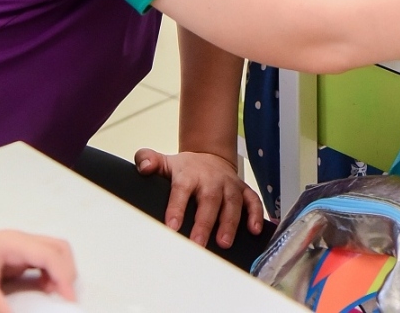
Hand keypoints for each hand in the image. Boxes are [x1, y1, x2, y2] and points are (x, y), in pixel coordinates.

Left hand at [0, 230, 75, 312]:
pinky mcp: (14, 259)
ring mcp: (18, 249)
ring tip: (57, 297)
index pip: (49, 255)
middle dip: (67, 272)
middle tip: (66, 298)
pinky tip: (44, 292)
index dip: (64, 276)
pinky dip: (48, 277)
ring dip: (59, 273)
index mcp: (14, 243)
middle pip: (57, 249)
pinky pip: (40, 264)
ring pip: (51, 254)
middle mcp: (21, 242)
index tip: (69, 300)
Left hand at [135, 149, 263, 248]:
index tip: (172, 226)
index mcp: (189, 174)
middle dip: (205, 222)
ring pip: (232, 202)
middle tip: (198, 243)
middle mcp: (211, 179)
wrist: (209, 157)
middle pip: (209, 200)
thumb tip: (144, 167)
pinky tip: (254, 230)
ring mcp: (229, 184)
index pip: (182, 190)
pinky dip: (255, 214)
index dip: (177, 207)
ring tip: (224, 243)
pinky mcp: (243, 190)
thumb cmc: (185, 169)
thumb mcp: (165, 162)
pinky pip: (252, 201)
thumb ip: (147, 160)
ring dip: (229, 222)